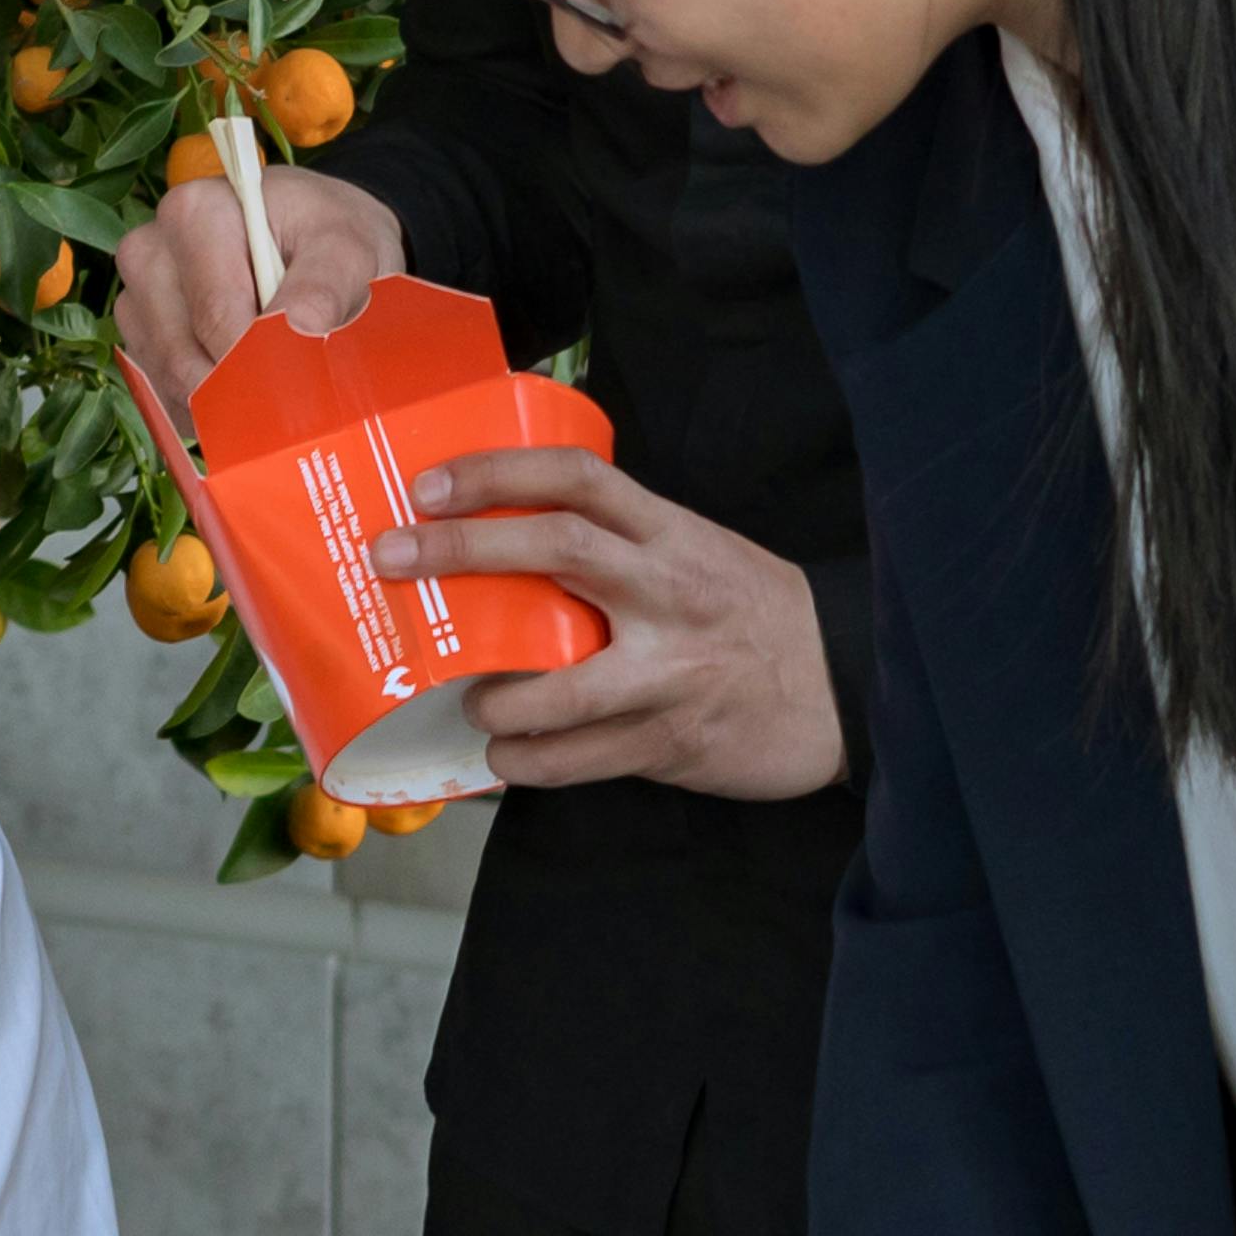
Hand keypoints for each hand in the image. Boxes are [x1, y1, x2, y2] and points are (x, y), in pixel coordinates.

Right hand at [111, 168, 407, 410]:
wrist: (309, 239)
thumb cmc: (324, 238)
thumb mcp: (347, 250)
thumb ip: (326, 288)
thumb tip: (302, 328)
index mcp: (194, 214)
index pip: (215, 316)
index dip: (258, 364)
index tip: (301, 388)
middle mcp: (150, 252)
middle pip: (181, 354)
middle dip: (239, 388)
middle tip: (292, 397)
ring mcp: (136, 296)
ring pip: (167, 379)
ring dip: (220, 401)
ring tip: (271, 382)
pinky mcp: (136, 334)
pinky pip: (159, 392)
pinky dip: (203, 407)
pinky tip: (241, 389)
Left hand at [382, 451, 845, 799]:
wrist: (844, 686)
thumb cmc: (750, 615)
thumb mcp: (695, 555)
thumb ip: (619, 547)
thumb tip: (498, 541)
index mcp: (671, 536)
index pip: (579, 480)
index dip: (497, 472)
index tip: (429, 485)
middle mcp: (670, 593)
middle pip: (559, 550)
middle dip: (463, 551)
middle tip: (392, 558)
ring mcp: (671, 673)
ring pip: (562, 687)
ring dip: (494, 699)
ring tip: (463, 702)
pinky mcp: (669, 741)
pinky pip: (577, 761)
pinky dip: (526, 762)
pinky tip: (502, 757)